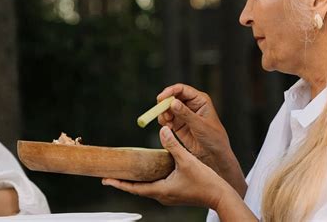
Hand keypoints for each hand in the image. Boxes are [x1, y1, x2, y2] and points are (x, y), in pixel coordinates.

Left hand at [103, 126, 227, 208]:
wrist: (220, 195)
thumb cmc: (205, 181)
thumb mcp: (187, 160)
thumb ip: (173, 145)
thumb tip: (162, 130)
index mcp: (161, 190)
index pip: (134, 188)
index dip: (119, 183)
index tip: (106, 179)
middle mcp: (163, 196)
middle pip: (138, 189)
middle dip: (125, 181)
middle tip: (112, 175)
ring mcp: (169, 196)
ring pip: (148, 188)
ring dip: (137, 180)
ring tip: (128, 172)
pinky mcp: (176, 193)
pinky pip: (157, 186)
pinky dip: (149, 179)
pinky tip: (151, 171)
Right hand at [156, 84, 246, 195]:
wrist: (214, 154)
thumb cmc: (213, 137)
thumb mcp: (200, 125)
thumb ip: (186, 114)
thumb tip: (172, 103)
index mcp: (199, 99)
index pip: (182, 89)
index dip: (170, 91)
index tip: (161, 98)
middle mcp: (190, 104)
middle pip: (172, 97)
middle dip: (164, 104)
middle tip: (160, 112)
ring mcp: (183, 114)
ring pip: (167, 108)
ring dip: (163, 113)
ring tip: (167, 122)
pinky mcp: (178, 124)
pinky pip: (167, 118)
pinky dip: (164, 122)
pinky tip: (169, 128)